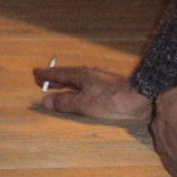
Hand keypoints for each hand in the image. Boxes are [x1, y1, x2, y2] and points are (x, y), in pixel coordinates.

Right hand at [32, 66, 151, 120]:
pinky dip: (79, 86)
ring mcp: (101, 77)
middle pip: (68, 75)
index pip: (59, 74)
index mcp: (81, 75)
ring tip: (60, 86)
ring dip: (67, 82)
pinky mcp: (110, 84)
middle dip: (55, 78)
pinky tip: (83, 90)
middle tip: (42, 79)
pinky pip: (88, 83)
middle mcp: (89, 73)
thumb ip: (64, 102)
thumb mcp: (83, 104)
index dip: (46, 75)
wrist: (141, 95)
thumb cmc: (111, 100)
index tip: (35, 73)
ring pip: (78, 78)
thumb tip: (46, 100)